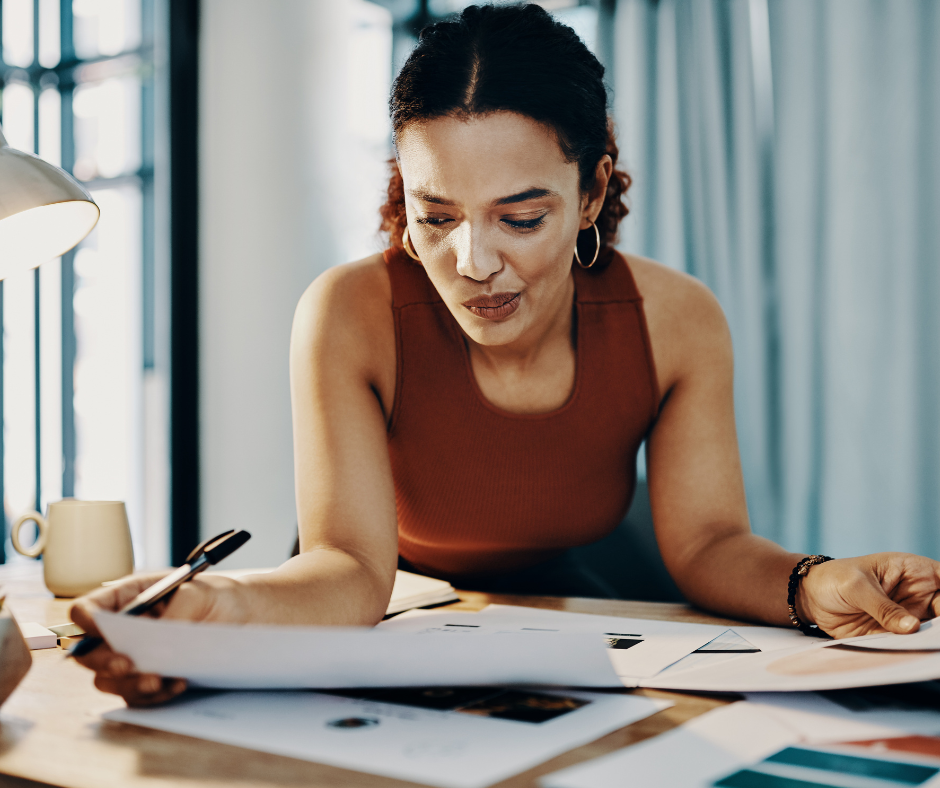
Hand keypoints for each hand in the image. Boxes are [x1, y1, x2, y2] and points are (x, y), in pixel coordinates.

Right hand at [70, 571, 246, 706]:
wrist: (247, 619)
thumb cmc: (220, 597)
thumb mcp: (201, 593)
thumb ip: (175, 611)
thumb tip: (156, 638)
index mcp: (129, 597)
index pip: (88, 609)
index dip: (87, 620)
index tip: (101, 630)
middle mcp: (125, 630)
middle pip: (89, 652)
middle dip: (104, 661)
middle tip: (127, 665)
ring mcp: (135, 657)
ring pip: (110, 680)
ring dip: (129, 684)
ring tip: (159, 680)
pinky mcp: (151, 679)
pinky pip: (138, 696)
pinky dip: (154, 695)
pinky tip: (178, 685)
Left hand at [799, 552, 939, 638]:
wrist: (811, 597)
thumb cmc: (834, 578)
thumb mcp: (856, 587)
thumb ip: (883, 607)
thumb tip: (913, 627)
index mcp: (913, 571)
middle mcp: (918, 594)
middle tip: (935, 638)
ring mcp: (909, 616)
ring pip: (933, 631)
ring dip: (932, 641)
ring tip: (929, 650)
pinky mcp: (896, 635)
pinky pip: (912, 646)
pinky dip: (916, 652)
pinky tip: (917, 657)